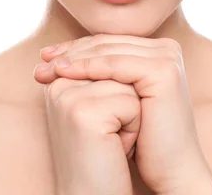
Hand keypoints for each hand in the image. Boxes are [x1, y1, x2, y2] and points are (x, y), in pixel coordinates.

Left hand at [35, 34, 211, 193]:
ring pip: (108, 51)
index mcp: (157, 51)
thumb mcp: (116, 99)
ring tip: (48, 67)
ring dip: (74, 58)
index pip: (109, 42)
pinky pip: (116, 64)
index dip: (75, 48)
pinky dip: (88, 67)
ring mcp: (167, 57)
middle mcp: (166, 49)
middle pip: (107, 44)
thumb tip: (54, 58)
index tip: (45, 57)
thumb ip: (98, 74)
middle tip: (41, 60)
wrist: (170, 169)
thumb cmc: (142, 140)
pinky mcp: (163, 71)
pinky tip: (65, 73)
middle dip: (71, 52)